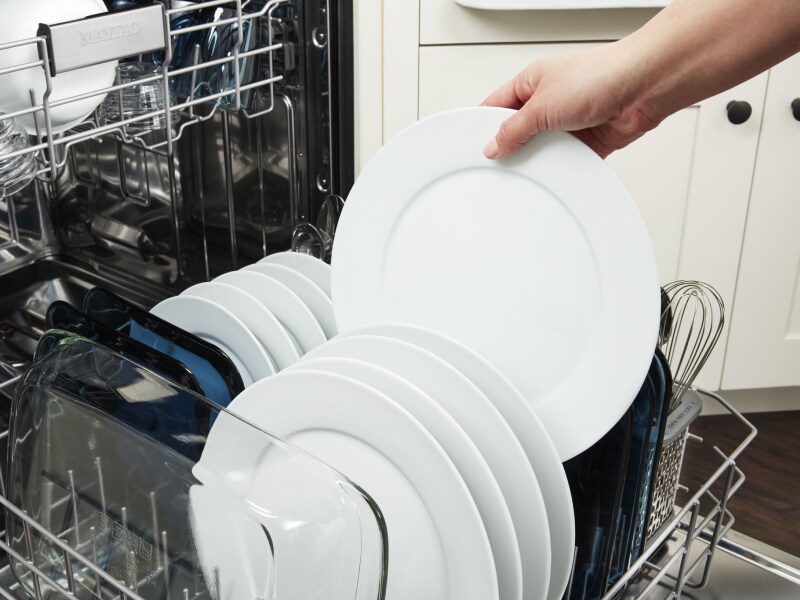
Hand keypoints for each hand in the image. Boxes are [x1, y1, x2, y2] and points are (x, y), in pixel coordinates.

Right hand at [481, 43, 660, 159]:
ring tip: (534, 167)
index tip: (475, 147)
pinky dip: (563, 166)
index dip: (484, 125)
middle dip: (513, 147)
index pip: (497, 105)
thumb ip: (513, 130)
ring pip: (544, 148)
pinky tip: (558, 171)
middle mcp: (550, 100)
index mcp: (532, 82)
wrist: (643, 88)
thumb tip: (494, 146)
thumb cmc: (599, 76)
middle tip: (503, 164)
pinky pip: (567, 159)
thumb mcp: (541, 105)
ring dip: (541, 158)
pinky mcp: (587, 140)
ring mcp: (569, 121)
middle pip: (520, 131)